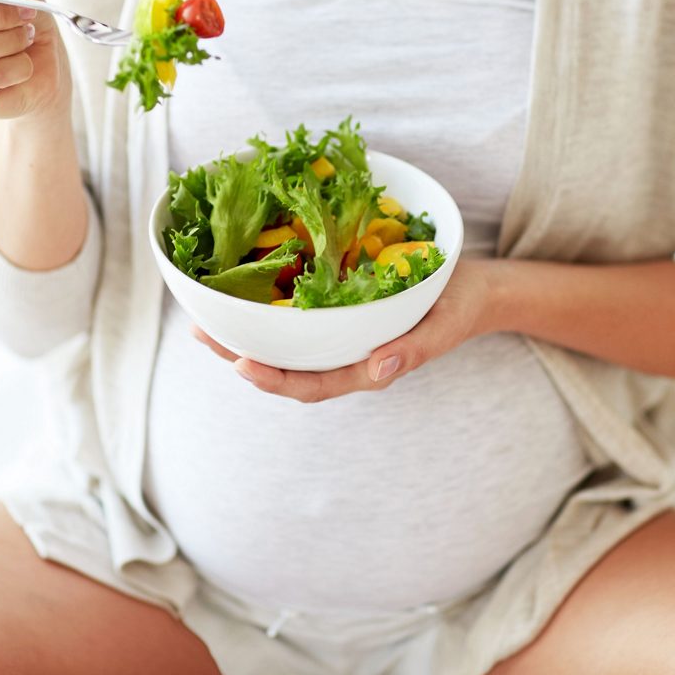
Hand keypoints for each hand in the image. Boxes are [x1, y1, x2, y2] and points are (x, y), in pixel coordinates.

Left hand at [191, 259, 496, 402]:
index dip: (275, 380)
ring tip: (206, 316)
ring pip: (284, 344)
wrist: (473, 289)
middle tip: (201, 333)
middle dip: (241, 355)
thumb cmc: (458, 310)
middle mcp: (345, 357)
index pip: (312, 385)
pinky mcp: (338, 311)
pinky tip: (243, 289)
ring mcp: (340, 336)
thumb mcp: (443, 328)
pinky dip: (268, 306)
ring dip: (245, 333)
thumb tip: (379, 370)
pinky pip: (297, 317)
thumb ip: (413, 351)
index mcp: (366, 369)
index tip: (242, 365)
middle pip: (285, 367)